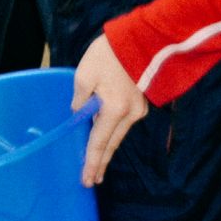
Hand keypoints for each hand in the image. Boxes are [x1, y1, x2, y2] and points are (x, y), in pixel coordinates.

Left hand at [73, 34, 148, 186]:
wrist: (140, 40)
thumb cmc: (108, 55)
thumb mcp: (84, 74)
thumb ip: (80, 98)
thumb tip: (79, 112)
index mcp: (114, 109)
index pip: (99, 142)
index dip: (92, 161)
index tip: (87, 179)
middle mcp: (129, 115)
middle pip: (112, 144)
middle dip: (100, 162)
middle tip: (91, 180)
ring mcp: (138, 110)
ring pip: (118, 135)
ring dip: (107, 149)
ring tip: (96, 165)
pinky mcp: (140, 103)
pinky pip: (123, 124)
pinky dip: (113, 134)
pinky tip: (105, 138)